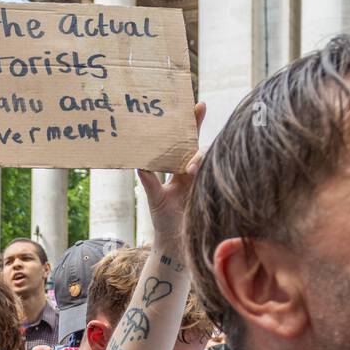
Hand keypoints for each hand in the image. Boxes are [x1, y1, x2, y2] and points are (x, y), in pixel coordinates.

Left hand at [136, 101, 205, 248]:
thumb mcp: (155, 198)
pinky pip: (211, 175)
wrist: (176, 243)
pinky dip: (206, 170)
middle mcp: (191, 171)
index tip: (194, 106)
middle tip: (199, 107)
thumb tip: (138, 164)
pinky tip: (198, 170)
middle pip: (197, 143)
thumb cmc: (164, 221)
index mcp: (177, 170)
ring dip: (198, 157)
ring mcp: (202, 179)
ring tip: (190, 167)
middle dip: (198, 125)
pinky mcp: (209, 190)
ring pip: (205, 158)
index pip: (184, 143)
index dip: (190, 125)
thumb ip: (149, 181)